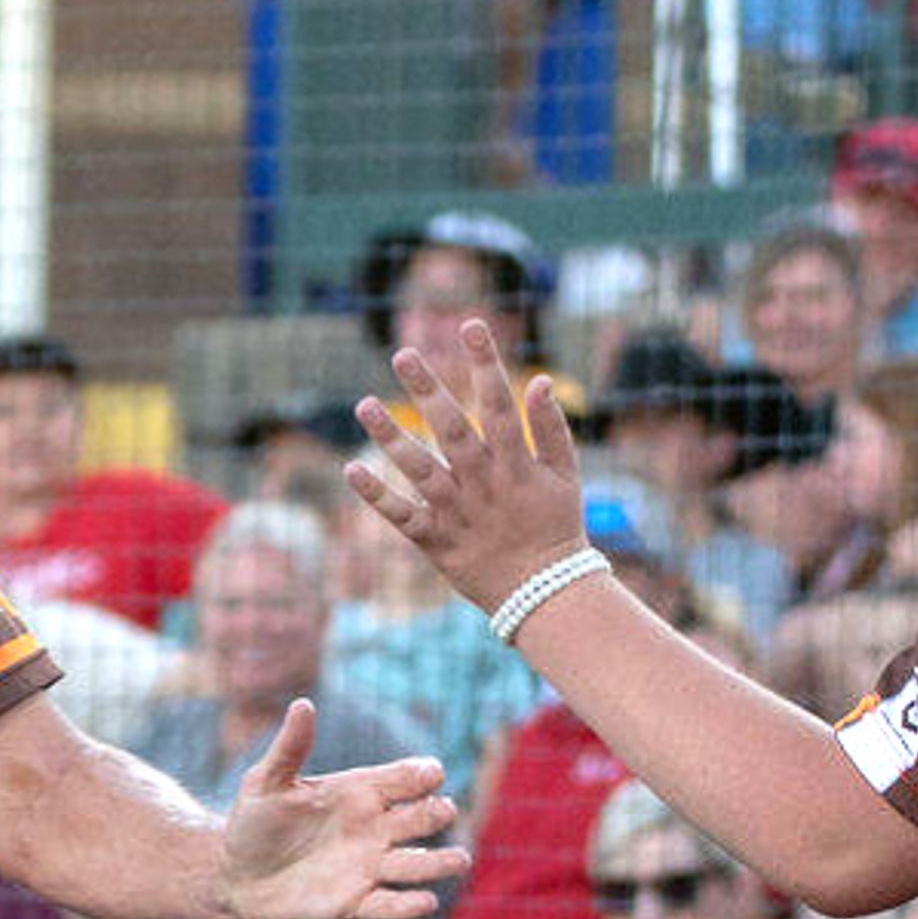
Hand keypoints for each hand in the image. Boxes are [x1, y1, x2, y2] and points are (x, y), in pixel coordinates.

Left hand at [215, 701, 465, 918]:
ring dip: (439, 862)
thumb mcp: (266, 782)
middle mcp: (372, 828)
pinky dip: (407, 906)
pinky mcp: (356, 903)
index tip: (430, 774)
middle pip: (421, 818)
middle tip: (442, 811)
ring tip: (460, 860)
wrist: (235, 874)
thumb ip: (290, 747)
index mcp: (359, 793)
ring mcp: (368, 867)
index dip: (421, 775)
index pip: (404, 779)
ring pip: (416, 864)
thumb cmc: (253, 821)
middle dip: (435, 813)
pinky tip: (425, 901)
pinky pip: (389, 906)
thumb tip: (303, 704)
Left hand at [350, 318, 589, 623]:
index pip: (498, 403)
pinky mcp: (434, 539)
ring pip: (419, 468)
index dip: (485, 363)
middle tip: (402, 353)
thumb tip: (538, 380)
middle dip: (427, 389)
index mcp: (514, 464)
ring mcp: (455, 511)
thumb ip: (551, 429)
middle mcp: (481, 483)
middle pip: (451, 429)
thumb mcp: (565, 478)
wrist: (543, 593)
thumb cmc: (555, 528)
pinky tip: (352, 469)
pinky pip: (401, 515)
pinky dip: (377, 495)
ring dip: (391, 437)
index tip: (470, 325)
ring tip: (364, 404)